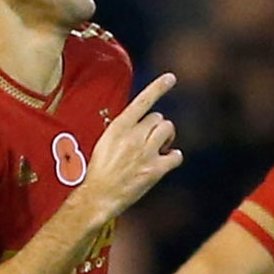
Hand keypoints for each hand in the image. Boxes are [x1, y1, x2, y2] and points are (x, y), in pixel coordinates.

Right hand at [76, 73, 182, 223]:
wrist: (97, 196)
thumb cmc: (99, 171)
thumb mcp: (105, 142)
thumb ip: (123, 130)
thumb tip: (141, 124)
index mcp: (119, 127)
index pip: (142, 101)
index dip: (158, 87)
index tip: (171, 77)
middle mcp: (133, 136)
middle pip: (158, 118)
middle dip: (157, 127)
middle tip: (151, 141)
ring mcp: (145, 152)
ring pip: (168, 130)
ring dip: (166, 137)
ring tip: (158, 149)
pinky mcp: (155, 170)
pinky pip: (176, 155)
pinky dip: (174, 157)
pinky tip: (165, 161)